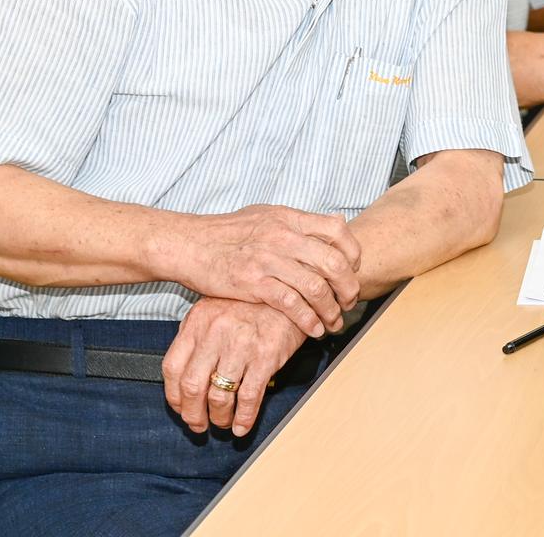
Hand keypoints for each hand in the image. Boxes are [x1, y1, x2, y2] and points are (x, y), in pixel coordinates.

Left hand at [162, 297, 305, 436]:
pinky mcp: (266, 356)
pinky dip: (244, 418)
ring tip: (222, 422)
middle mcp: (216, 332)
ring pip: (219, 396)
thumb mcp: (216, 310)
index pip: (173, 368)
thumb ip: (197, 337)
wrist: (291, 295)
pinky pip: (249, 396)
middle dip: (193, 414)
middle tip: (198, 424)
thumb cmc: (253, 305)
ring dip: (219, 418)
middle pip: (192, 386)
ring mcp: (241, 345)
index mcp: (199, 321)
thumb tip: (183, 377)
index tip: (181, 408)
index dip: (174, 396)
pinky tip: (241, 425)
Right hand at [171, 205, 362, 338]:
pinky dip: (308, 320)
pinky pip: (292, 304)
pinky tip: (313, 329)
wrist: (189, 244)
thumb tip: (337, 220)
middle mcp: (283, 236)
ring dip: (330, 309)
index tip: (354, 270)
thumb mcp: (266, 214)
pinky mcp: (254, 283)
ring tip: (333, 322)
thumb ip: (300, 221)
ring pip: (316, 287)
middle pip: (333, 262)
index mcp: (289, 218)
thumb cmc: (226, 232)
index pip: (337, 230)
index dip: (353, 253)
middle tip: (349, 302)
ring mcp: (269, 260)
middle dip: (348, 287)